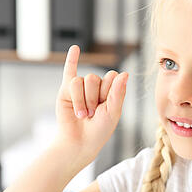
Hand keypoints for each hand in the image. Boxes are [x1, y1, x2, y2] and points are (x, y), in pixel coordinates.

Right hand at [53, 45, 128, 161]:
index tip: (106, 107)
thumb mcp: (113, 113)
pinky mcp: (66, 91)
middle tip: (92, 114)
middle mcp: (96, 87)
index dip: (109, 91)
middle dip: (92, 97)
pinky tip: (75, 48)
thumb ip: (117, 93)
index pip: (112, 77)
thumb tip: (125, 73)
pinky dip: (71, 59)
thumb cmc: (98, 131)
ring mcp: (80, 88)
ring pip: (79, 81)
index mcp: (110, 91)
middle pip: (94, 78)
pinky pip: (69, 71)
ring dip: (81, 100)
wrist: (79, 143)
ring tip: (82, 115)